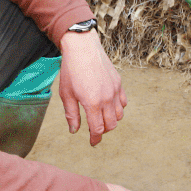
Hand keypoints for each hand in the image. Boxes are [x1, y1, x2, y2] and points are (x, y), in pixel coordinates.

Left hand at [58, 30, 126, 145]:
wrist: (82, 48)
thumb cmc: (71, 70)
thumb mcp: (67, 94)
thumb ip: (72, 115)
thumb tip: (74, 130)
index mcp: (92, 103)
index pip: (98, 129)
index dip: (95, 138)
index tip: (92, 142)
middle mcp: (107, 99)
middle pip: (111, 125)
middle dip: (103, 131)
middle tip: (95, 131)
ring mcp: (115, 91)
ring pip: (119, 115)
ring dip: (111, 120)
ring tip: (101, 118)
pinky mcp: (119, 83)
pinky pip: (123, 102)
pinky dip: (118, 108)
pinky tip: (109, 106)